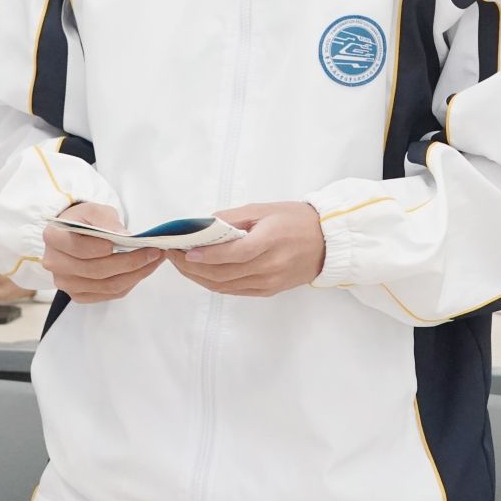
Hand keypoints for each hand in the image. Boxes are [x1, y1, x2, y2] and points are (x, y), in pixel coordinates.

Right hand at [41, 202, 162, 302]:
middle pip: (96, 270)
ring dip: (136, 275)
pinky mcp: (78, 295)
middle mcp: (54, 263)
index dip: (104, 247)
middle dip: (131, 262)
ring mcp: (65, 283)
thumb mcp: (95, 210)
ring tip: (154, 260)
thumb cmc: (84, 220)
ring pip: (107, 286)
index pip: (79, 247)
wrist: (74, 234)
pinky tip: (142, 271)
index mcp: (53, 237)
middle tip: (154, 252)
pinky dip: (129, 283)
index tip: (131, 241)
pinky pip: (109, 294)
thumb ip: (107, 221)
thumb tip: (125, 236)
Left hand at [169, 202, 324, 297]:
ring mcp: (270, 282)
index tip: (185, 251)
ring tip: (181, 264)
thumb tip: (202, 225)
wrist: (327, 242)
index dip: (208, 256)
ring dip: (199, 277)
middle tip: (173, 255)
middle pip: (225, 273)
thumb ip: (232, 218)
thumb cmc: (294, 219)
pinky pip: (236, 291)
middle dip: (193, 267)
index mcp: (270, 242)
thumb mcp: (263, 209)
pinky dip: (214, 283)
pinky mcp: (269, 290)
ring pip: (226, 286)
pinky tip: (200, 273)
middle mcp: (270, 266)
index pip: (234, 253)